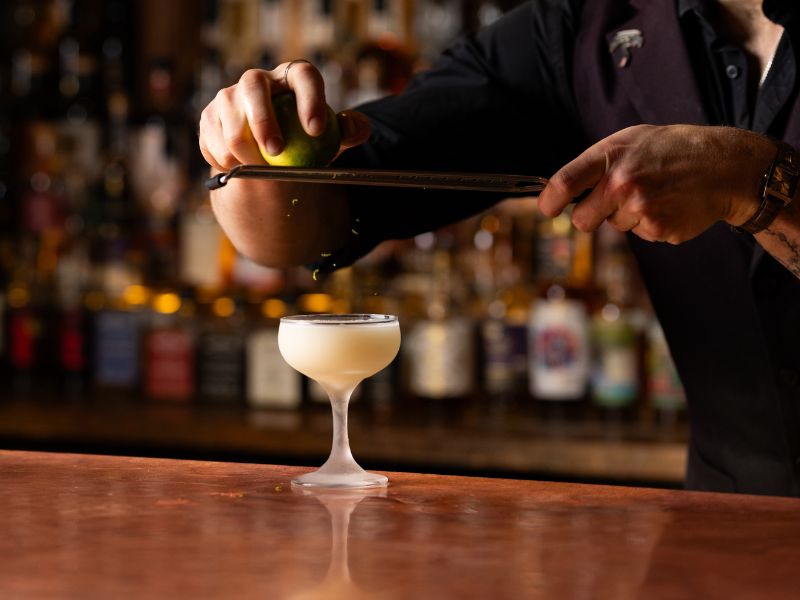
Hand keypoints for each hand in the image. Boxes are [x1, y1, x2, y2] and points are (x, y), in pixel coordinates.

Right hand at [199, 62, 370, 171]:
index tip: (317, 130)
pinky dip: (230, 165)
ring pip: (230, 124)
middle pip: (252, 87)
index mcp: (291, 78)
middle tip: (277, 151)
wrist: (270, 156)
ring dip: (247, 155)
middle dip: (263, 120)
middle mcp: (256, 80)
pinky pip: (216, 146)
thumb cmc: (306, 141)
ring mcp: (227, 97)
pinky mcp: (209, 119)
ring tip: (263, 170)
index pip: (303, 75)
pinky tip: (243, 168)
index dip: (310, 98)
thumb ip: (350, 130)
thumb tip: (355, 127)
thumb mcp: (333, 138)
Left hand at [538, 125, 775, 243]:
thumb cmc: (672, 150)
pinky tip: (669, 204)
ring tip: (655, 192)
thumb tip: (563, 190)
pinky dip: (651, 223)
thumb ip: (598, 164)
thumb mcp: (631, 141)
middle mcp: (622, 183)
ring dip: (628, 215)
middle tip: (612, 200)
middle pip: (581, 220)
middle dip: (590, 216)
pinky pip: (640, 234)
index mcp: (611, 156)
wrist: (725, 165)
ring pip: (614, 227)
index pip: (565, 182)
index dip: (549, 201)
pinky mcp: (658, 229)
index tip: (547, 208)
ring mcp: (641, 209)